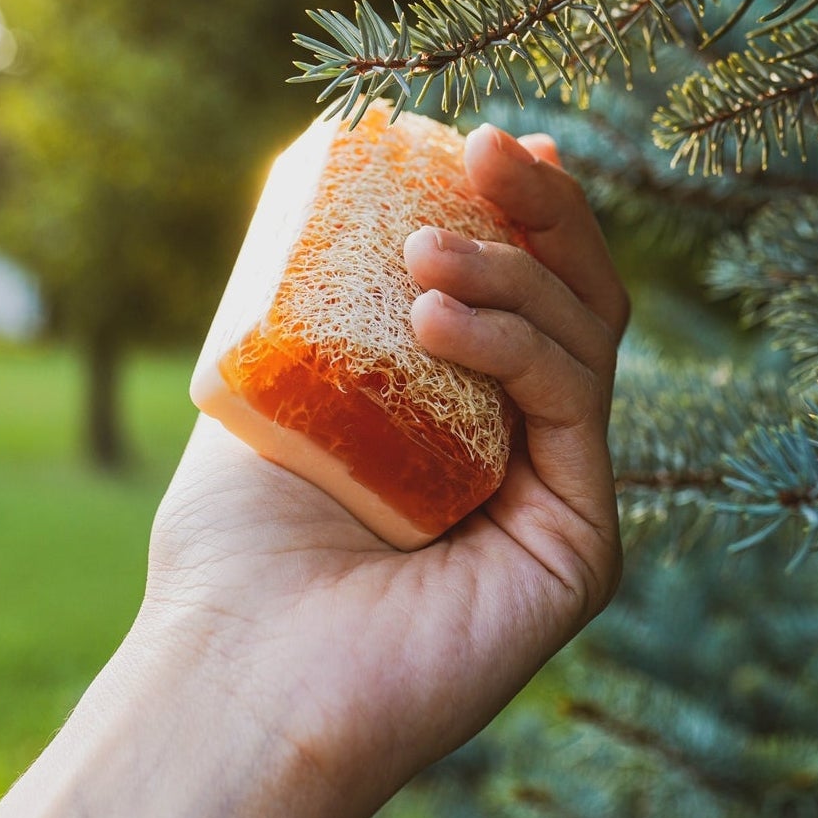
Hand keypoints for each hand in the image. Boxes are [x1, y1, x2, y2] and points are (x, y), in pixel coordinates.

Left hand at [144, 123, 627, 817]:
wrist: (233, 678)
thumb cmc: (233, 553)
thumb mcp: (279, 390)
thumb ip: (328, 308)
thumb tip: (336, 186)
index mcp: (468, 427)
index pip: (523, 300)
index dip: (523, 214)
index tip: (488, 139)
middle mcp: (526, 462)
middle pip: (576, 306)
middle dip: (543, 212)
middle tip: (489, 144)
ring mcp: (560, 505)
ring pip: (585, 341)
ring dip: (516, 269)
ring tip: (424, 250)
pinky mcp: (580, 549)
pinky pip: (574, 406)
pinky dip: (516, 342)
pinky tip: (440, 315)